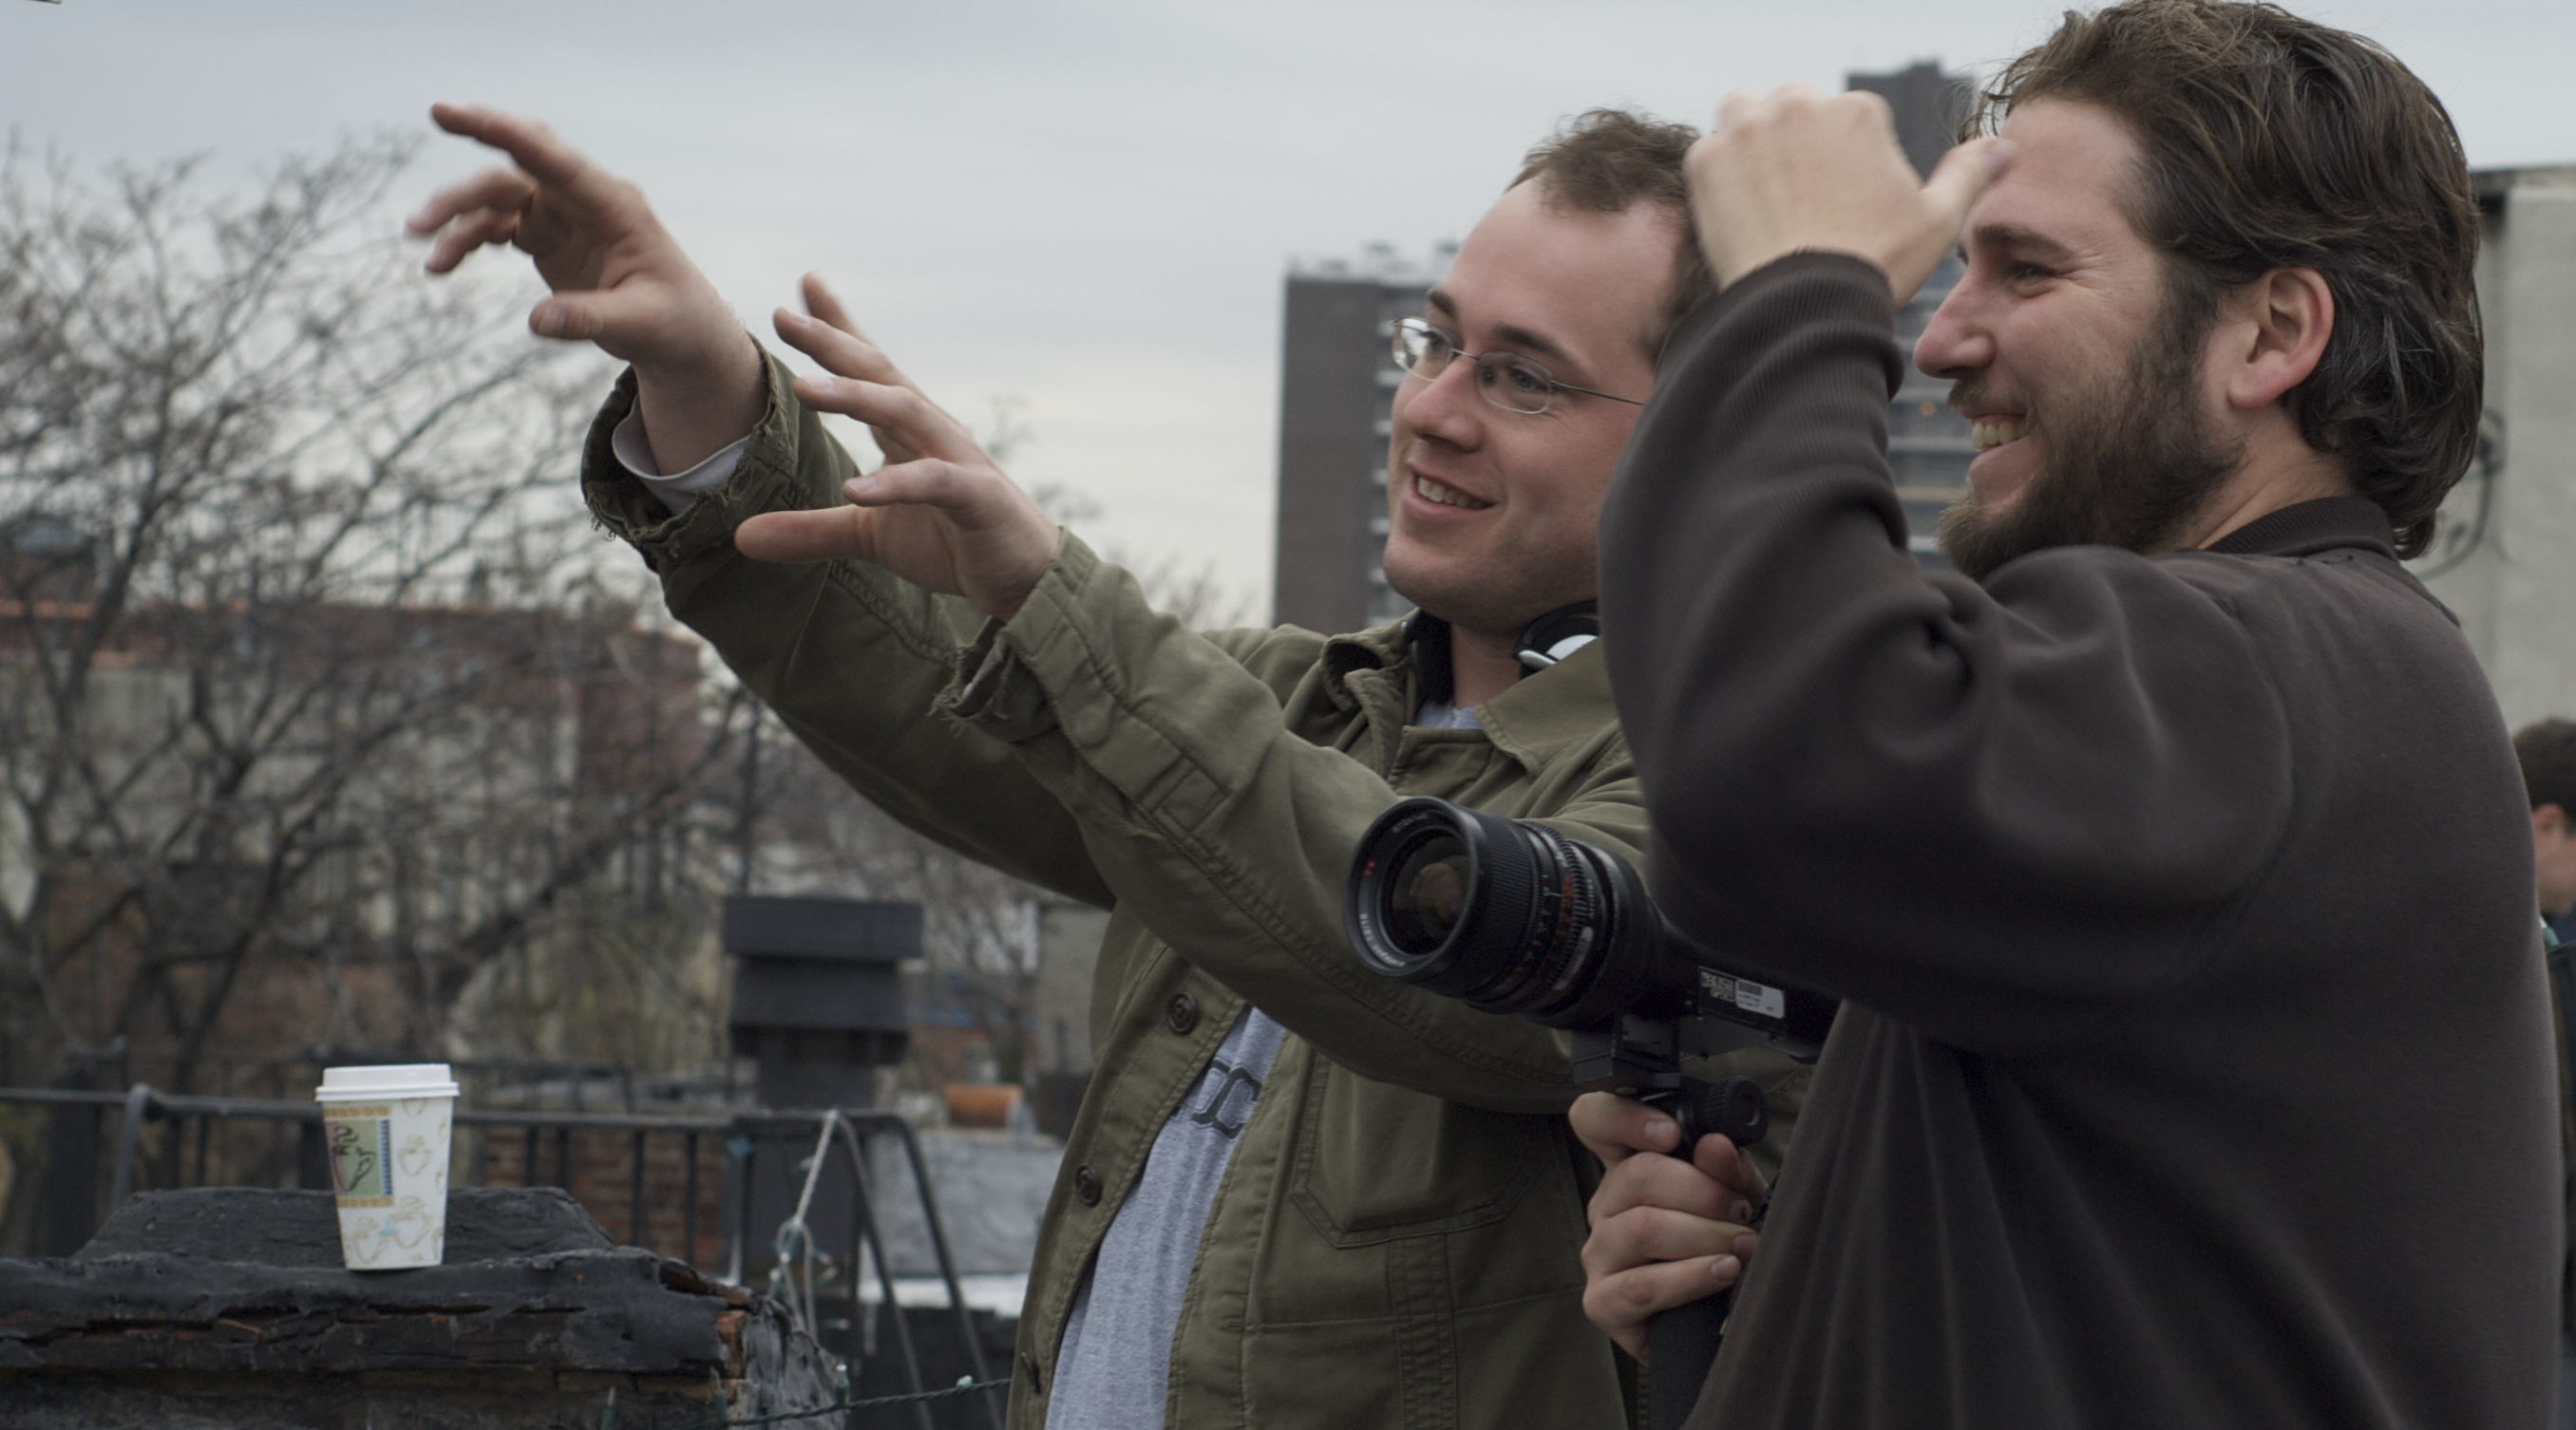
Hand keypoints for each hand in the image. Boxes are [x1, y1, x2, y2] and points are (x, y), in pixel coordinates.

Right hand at [408, 103, 759, 469]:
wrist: (682, 334)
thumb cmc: (674, 321)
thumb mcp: (641, 325)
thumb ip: (590, 318)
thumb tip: (536, 321)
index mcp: (614, 205)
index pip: (555, 159)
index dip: (506, 131)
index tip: (455, 113)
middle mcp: (583, 200)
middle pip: (518, 167)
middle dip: (475, 152)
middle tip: (432, 137)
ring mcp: (561, 215)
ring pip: (497, 198)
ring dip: (457, 218)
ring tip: (426, 255)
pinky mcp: (546, 236)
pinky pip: (495, 227)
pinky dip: (466, 242)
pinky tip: (440, 265)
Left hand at [734, 276, 1060, 621]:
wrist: (1026, 579)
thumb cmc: (952, 542)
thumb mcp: (868, 536)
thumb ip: (809, 530)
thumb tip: (740, 536)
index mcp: (906, 430)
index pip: (868, 370)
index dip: (834, 330)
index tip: (794, 293)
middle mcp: (931, 430)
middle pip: (879, 374)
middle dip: (833, 343)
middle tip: (784, 317)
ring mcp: (957, 459)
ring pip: (904, 412)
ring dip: (855, 397)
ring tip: (804, 388)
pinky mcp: (976, 498)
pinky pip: (933, 481)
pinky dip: (896, 483)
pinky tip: (857, 487)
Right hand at [1572, 1091, 1767, 1360]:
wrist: (1723, 1320)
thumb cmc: (1725, 1245)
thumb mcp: (1739, 1197)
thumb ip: (1728, 1169)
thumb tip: (1714, 1145)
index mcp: (1628, 1167)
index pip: (1595, 1120)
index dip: (1625, 1117)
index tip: (1672, 1133)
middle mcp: (1605, 1205)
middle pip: (1635, 1174)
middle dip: (1702, 1191)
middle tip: (1740, 1211)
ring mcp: (1598, 1253)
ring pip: (1642, 1228)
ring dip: (1705, 1236)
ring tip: (1743, 1246)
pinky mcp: (1601, 1302)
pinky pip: (1641, 1286)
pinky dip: (1690, 1278)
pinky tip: (1723, 1272)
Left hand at [1687, 84, 2011, 304]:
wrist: (1804, 306)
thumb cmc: (1875, 265)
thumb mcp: (1938, 221)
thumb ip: (1969, 175)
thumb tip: (2005, 148)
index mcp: (1856, 109)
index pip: (1845, 117)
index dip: (1844, 156)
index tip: (1841, 197)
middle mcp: (1798, 105)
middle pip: (1792, 108)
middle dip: (1797, 140)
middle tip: (1803, 197)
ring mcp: (1747, 129)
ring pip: (1745, 114)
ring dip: (1753, 140)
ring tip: (1769, 193)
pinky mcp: (1706, 160)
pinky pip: (1709, 152)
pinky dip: (1721, 177)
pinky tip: (1742, 214)